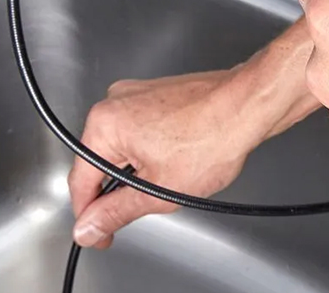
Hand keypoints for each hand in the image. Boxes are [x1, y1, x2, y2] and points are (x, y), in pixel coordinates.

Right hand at [66, 19, 318, 248]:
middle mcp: (114, 101)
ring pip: (121, 147)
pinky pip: (140, 131)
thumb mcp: (159, 190)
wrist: (248, 104)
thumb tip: (89, 226)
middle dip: (119, 190)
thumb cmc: (213, 136)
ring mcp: (135, 94)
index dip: (90, 216)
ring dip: (138, 170)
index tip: (100, 234)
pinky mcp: (154, 93)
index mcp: (105, 124)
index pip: (81, 181)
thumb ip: (116, 212)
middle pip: (100, 162)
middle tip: (147, 206)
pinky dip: (152, 151)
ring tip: (174, 176)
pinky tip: (180, 157)